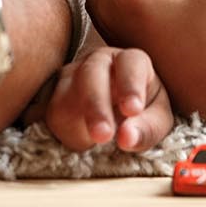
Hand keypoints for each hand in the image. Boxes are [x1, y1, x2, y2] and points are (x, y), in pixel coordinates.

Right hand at [45, 44, 174, 153]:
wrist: (117, 114)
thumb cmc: (142, 113)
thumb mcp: (155, 122)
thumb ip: (146, 129)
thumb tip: (127, 138)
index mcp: (131, 62)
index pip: (131, 62)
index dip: (131, 84)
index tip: (132, 110)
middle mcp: (99, 62)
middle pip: (91, 73)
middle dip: (96, 104)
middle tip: (103, 135)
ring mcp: (72, 74)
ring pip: (65, 90)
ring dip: (74, 119)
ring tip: (86, 144)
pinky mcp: (54, 93)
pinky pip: (50, 109)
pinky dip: (61, 128)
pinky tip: (77, 142)